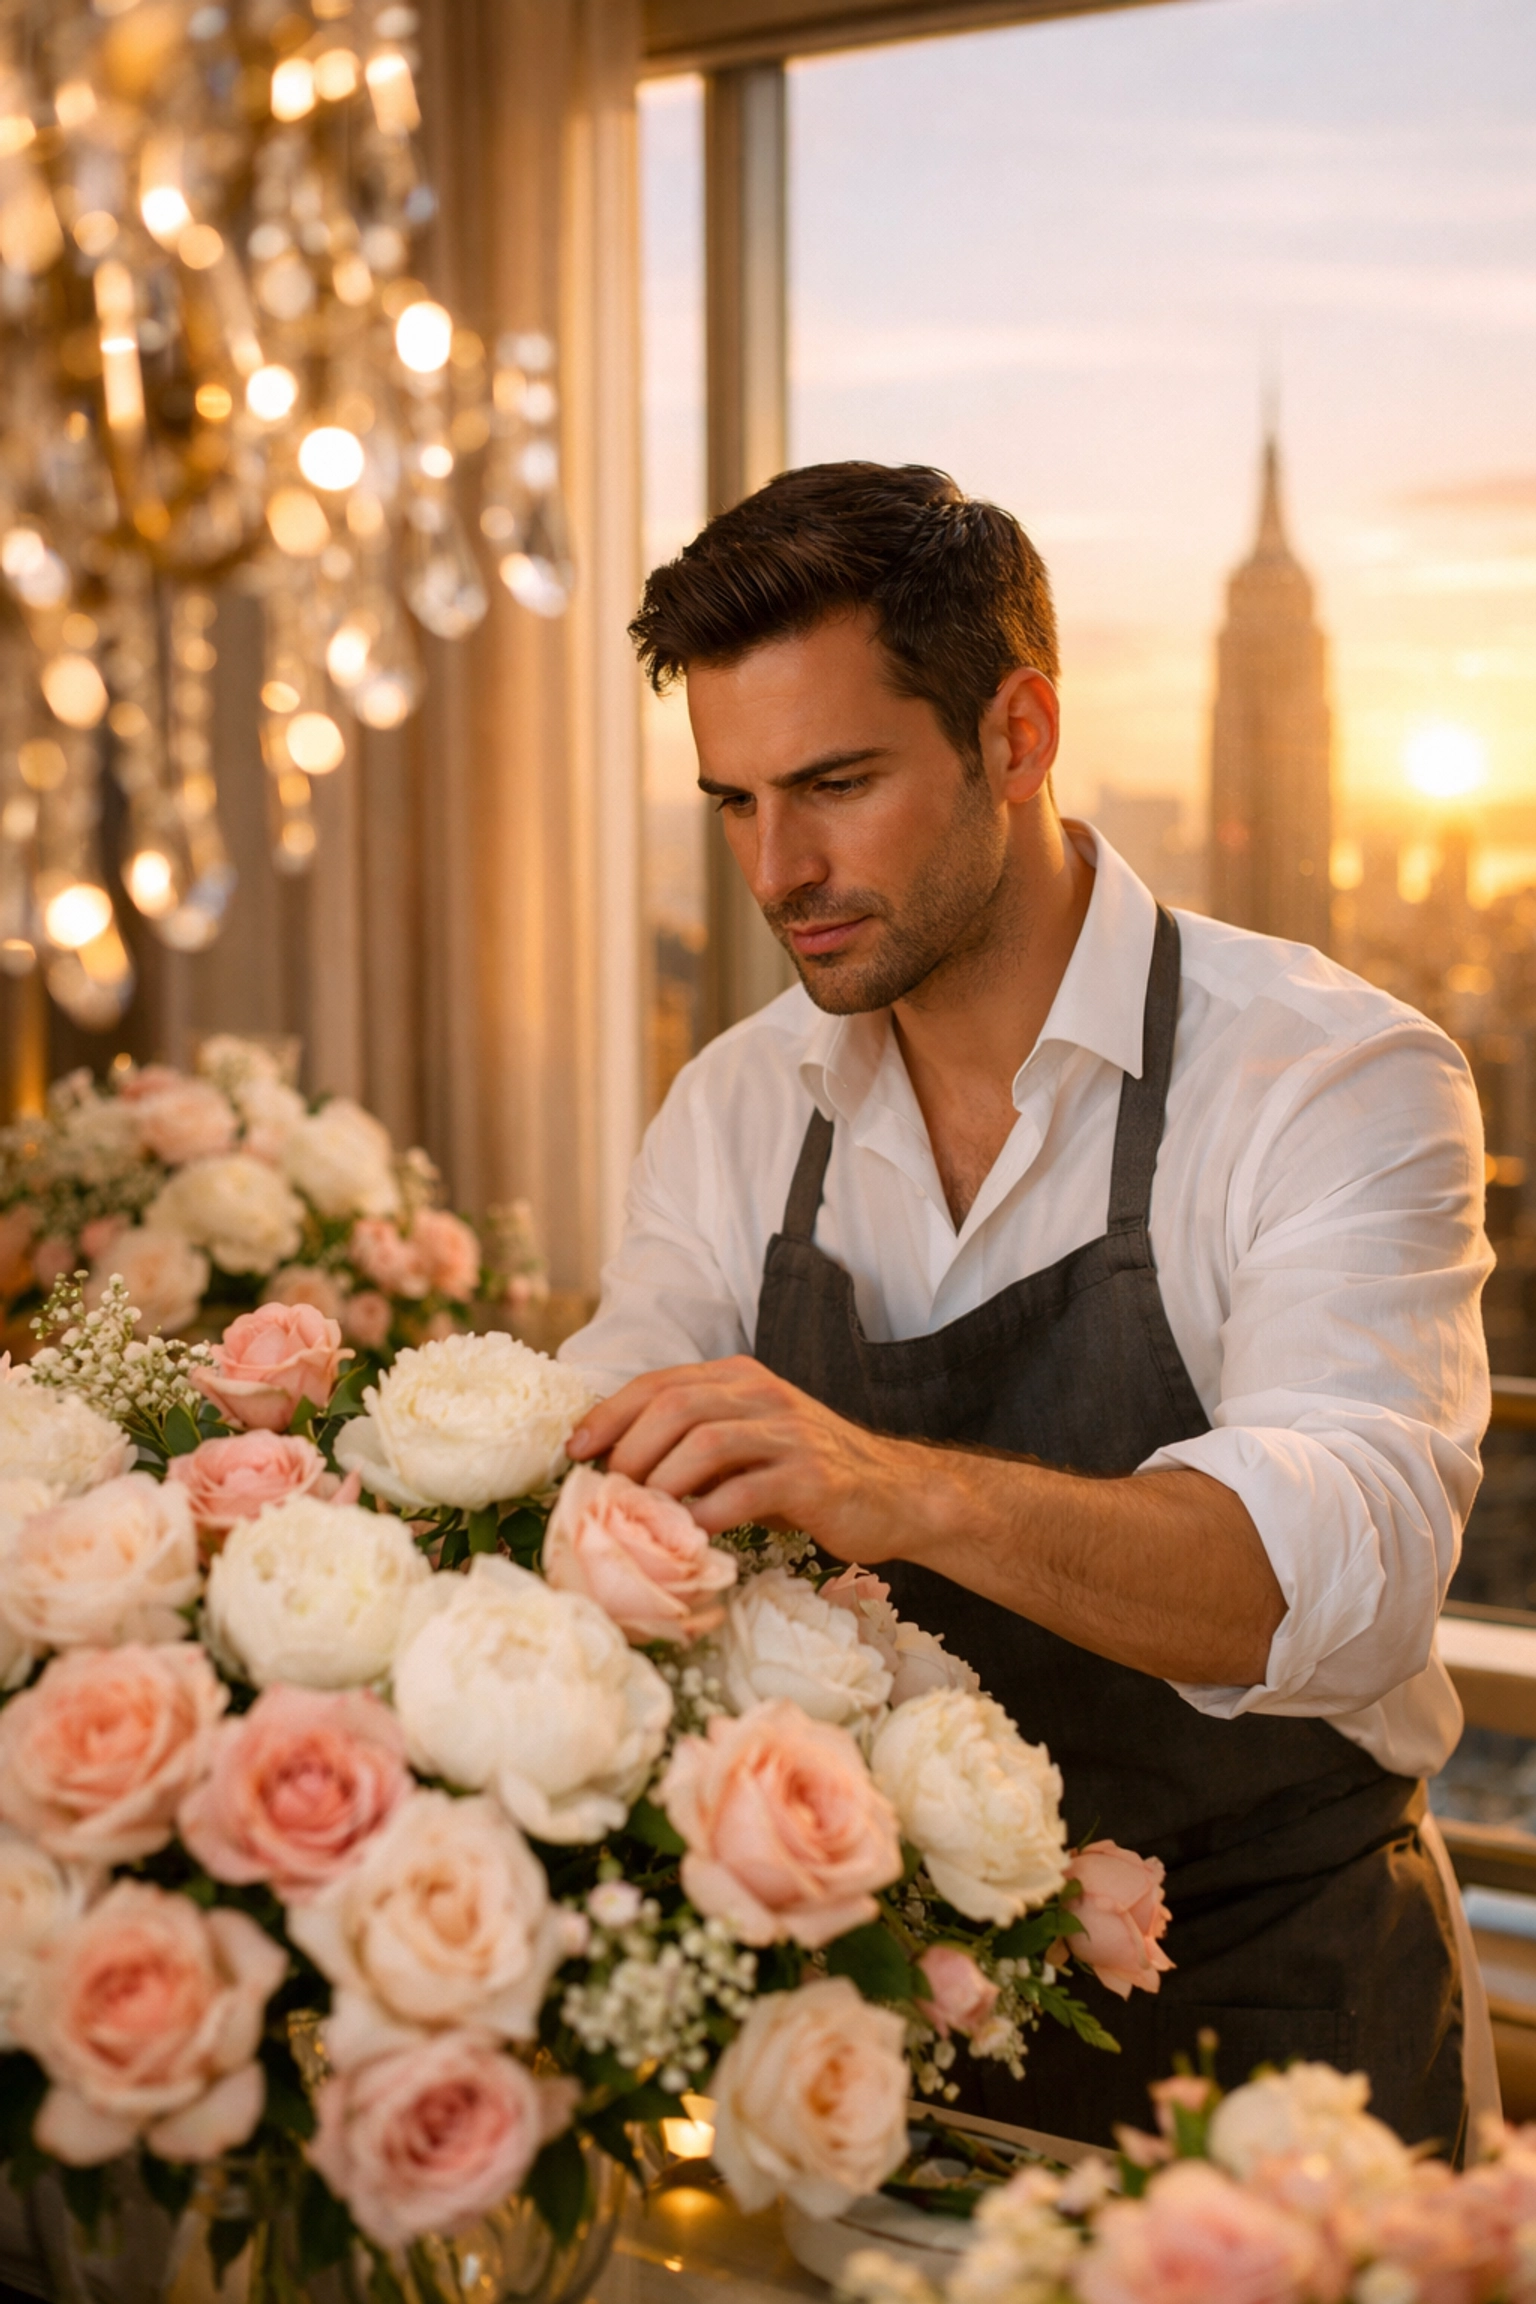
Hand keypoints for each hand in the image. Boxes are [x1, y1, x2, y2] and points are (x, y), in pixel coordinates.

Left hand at [566, 1356, 937, 1562]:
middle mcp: (763, 1395)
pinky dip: (707, 1515)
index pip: (660, 1383)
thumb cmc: (809, 1474)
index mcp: (741, 1378)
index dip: (610, 1414)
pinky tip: (693, 1534)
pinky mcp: (812, 1478)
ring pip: (704, 1443)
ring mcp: (789, 1434)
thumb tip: (616, 1466)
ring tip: (644, 1515)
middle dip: (630, 1450)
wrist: (896, 1494)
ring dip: (661, 1483)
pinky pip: (744, 1491)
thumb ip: (696, 1441)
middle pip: (675, 1406)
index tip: (576, 1450)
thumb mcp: (750, 1442)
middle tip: (610, 1491)